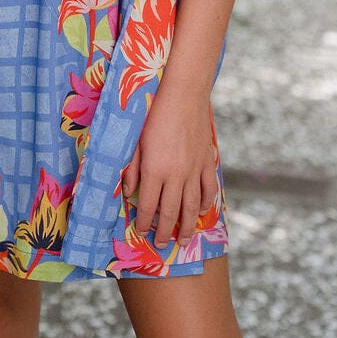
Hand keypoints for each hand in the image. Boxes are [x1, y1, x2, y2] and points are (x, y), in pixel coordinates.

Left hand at [120, 77, 218, 248]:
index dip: (144, 222)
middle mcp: (176, 175)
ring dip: (188, 226)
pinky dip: (205, 203)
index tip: (141, 232)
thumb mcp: (134, 140)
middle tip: (161, 244)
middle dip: (165, 231)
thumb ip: (130, 168)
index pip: (148, 206)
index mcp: (155, 170)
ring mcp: (194, 169)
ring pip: (192, 206)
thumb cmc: (152, 113)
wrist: (182, 93)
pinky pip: (208, 188)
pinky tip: (201, 211)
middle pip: (171, 212)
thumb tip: (128, 193)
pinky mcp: (207, 161)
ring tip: (184, 240)